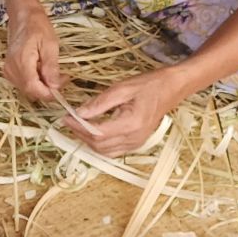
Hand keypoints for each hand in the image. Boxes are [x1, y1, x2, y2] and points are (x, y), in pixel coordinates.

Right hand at [4, 9, 63, 102]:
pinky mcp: (10, 71)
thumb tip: (55, 87)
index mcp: (21, 62)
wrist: (23, 16)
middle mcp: (12, 70)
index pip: (34, 89)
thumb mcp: (50, 45)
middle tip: (62, 77)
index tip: (63, 85)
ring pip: (28, 89)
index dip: (49, 93)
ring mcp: (9, 71)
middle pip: (31, 91)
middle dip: (48, 89)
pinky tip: (43, 70)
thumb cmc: (37, 26)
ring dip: (43, 86)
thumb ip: (51, 68)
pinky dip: (36, 81)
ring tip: (54, 72)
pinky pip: (24, 83)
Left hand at [69, 69, 185, 157]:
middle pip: (99, 145)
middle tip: (69, 120)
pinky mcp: (137, 144)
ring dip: (88, 141)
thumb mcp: (122, 88)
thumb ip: (100, 102)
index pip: (97, 132)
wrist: (171, 89)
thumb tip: (79, 113)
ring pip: (104, 151)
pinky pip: (113, 151)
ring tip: (77, 126)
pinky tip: (92, 132)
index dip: (79, 127)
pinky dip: (99, 145)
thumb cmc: (149, 85)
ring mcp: (137, 144)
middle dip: (80, 134)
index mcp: (132, 124)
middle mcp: (135, 138)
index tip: (66, 117)